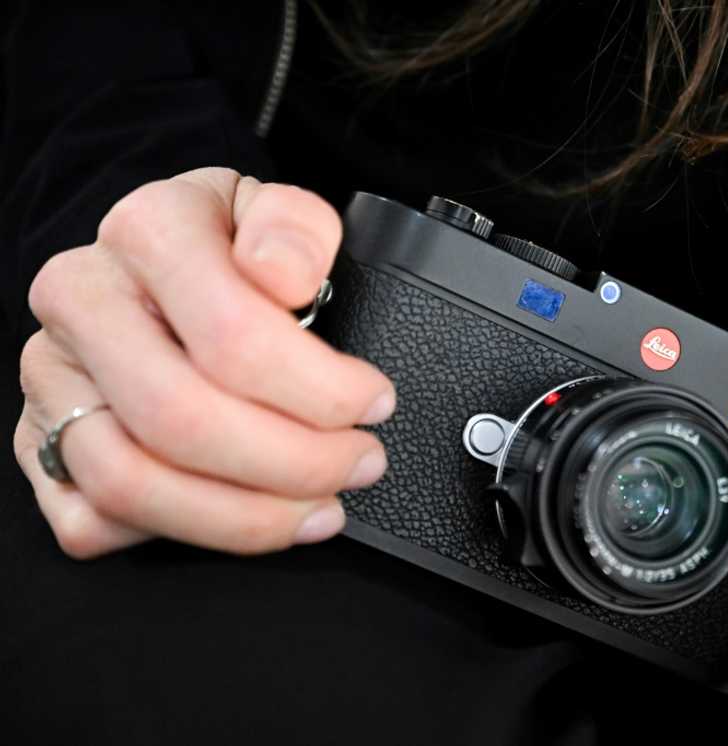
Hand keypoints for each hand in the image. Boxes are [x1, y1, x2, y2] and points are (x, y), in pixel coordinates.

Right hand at [12, 167, 394, 558]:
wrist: (155, 264)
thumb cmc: (231, 249)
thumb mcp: (278, 217)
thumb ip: (297, 229)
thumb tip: (282, 273)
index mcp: (147, 232)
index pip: (232, 334)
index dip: (320, 388)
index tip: (375, 402)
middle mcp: (81, 301)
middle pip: (178, 418)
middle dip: (293, 462)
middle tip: (360, 464)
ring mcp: (51, 377)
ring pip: (130, 484)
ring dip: (244, 517)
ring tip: (320, 509)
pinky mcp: (38, 440)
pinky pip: (93, 521)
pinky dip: (179, 533)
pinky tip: (245, 514)